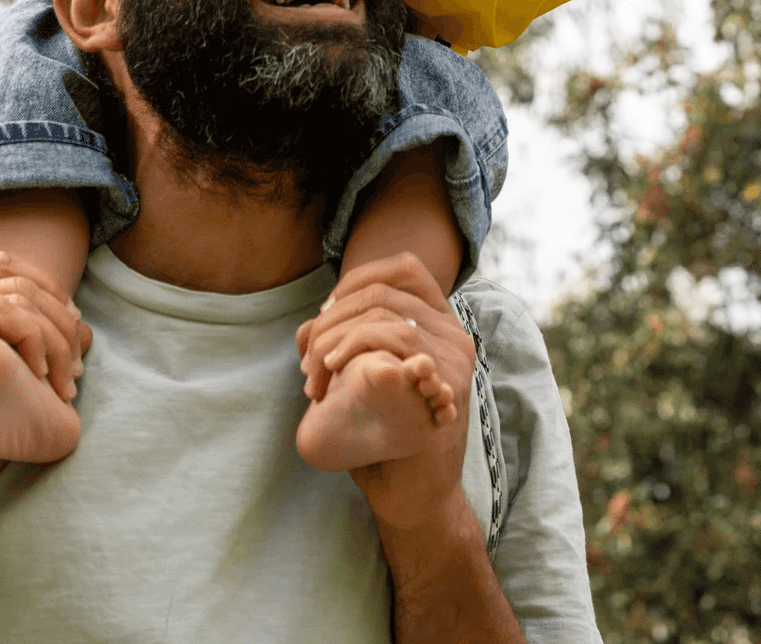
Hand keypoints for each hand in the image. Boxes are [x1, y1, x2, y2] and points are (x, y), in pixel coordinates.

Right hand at [0, 252, 90, 492]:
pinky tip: (43, 373)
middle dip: (59, 314)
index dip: (46, 285)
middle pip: (12, 277)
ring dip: (52, 331)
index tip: (73, 322)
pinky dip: (33, 336)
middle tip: (78, 360)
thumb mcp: (10, 386)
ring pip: (12, 293)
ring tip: (66, 375)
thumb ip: (36, 352)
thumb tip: (85, 330)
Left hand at [295, 253, 472, 529]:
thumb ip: (338, 345)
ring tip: (317, 380)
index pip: (404, 266)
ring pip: (383, 317)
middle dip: (329, 322)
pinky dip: (357, 351)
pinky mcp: (448, 387)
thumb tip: (306, 330)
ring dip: (335, 342)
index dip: (355, 279)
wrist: (412, 494)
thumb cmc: (382, 436)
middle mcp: (453, 333)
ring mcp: (455, 359)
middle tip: (309, 368)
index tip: (324, 314)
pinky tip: (336, 372)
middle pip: (379, 293)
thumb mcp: (357, 379)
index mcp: (438, 322)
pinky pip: (401, 346)